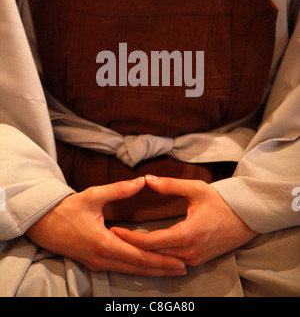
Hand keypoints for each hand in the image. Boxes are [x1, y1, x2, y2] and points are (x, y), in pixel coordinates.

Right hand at [25, 177, 186, 275]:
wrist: (43, 224)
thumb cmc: (68, 209)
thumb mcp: (94, 195)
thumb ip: (119, 190)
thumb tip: (142, 181)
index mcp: (104, 242)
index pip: (138, 256)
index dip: (160, 259)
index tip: (178, 260)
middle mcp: (102, 257)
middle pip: (137, 268)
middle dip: (161, 269)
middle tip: (183, 269)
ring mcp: (97, 263)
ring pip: (129, 271)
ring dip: (151, 271)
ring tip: (171, 270)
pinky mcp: (94, 263)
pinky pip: (120, 269)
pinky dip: (137, 269)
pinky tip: (147, 267)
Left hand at [111, 176, 257, 266]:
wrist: (246, 218)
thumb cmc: (221, 202)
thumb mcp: (196, 188)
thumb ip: (170, 184)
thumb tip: (147, 178)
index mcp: (187, 234)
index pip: (150, 242)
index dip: (130, 237)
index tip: (114, 231)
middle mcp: (189, 252)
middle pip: (152, 255)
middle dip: (131, 247)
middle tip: (112, 237)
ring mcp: (194, 259)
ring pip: (161, 261)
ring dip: (142, 253)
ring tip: (124, 243)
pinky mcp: (198, 261)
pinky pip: (172, 261)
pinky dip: (156, 256)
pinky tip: (145, 248)